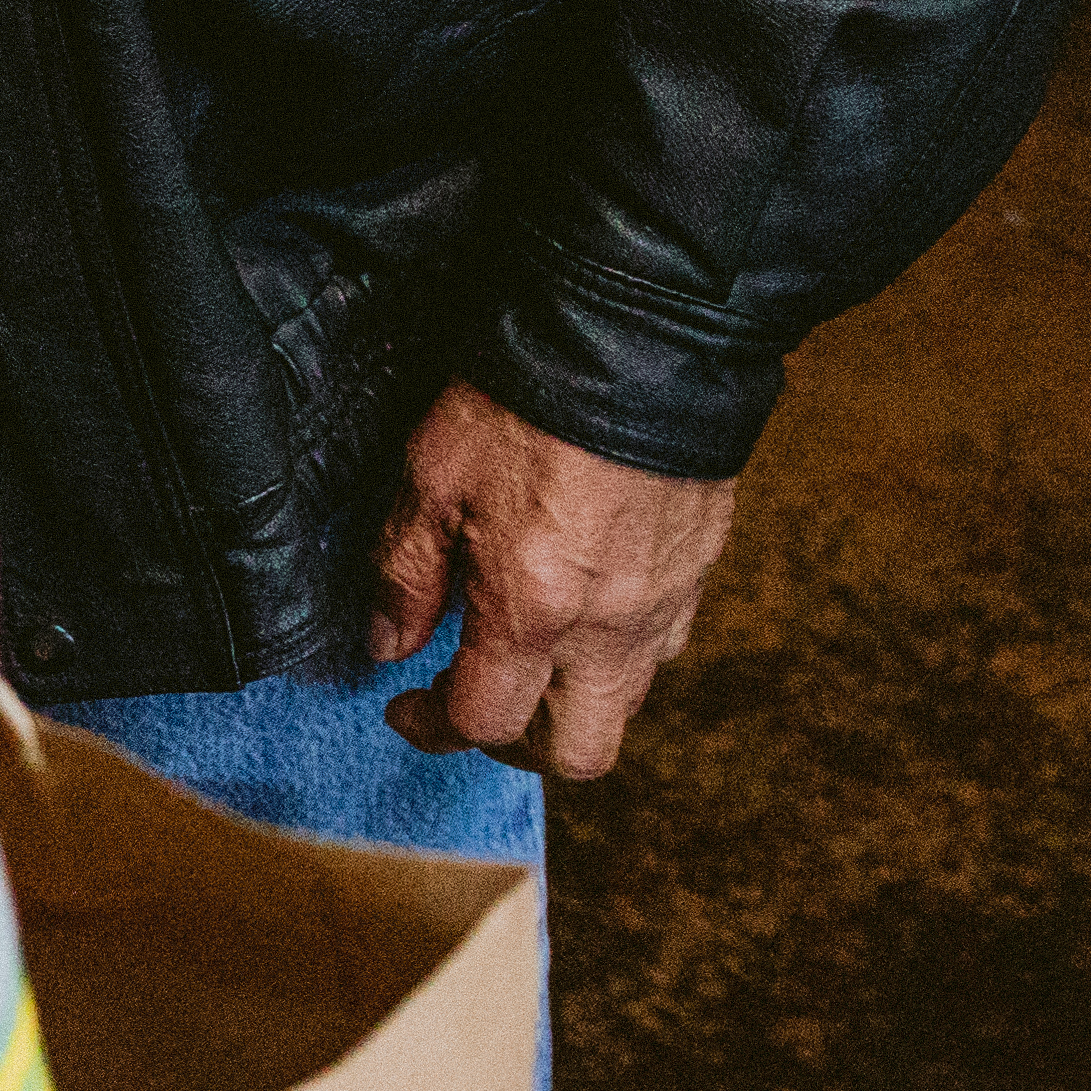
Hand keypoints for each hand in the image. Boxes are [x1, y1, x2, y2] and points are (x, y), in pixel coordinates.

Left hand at [364, 386, 735, 778]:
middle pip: (578, 752)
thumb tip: (388, 644)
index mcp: (534, 611)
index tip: (407, 705)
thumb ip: (405, 574)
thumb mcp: (432, 480)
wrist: (640, 338)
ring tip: (530, 655)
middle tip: (477, 701)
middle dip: (520, 745)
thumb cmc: (525, 403)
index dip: (434, 727)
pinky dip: (621, 650)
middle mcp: (610, 627)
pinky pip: (664, 644)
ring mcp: (666, 603)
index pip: (485, 722)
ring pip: (628, 701)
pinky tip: (585, 607)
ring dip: (574, 700)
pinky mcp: (701, 570)